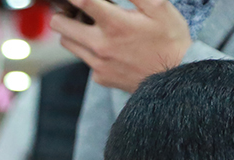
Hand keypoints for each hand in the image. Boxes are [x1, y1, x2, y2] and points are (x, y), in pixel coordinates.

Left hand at [50, 0, 191, 92]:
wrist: (174, 78)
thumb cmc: (169, 39)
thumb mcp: (159, 7)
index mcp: (114, 24)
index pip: (81, 2)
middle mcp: (100, 45)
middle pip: (60, 25)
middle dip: (64, 12)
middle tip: (77, 8)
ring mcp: (97, 64)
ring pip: (67, 42)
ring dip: (73, 31)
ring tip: (90, 24)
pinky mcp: (99, 77)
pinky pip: (84, 60)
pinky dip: (89, 49)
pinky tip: (107, 46)